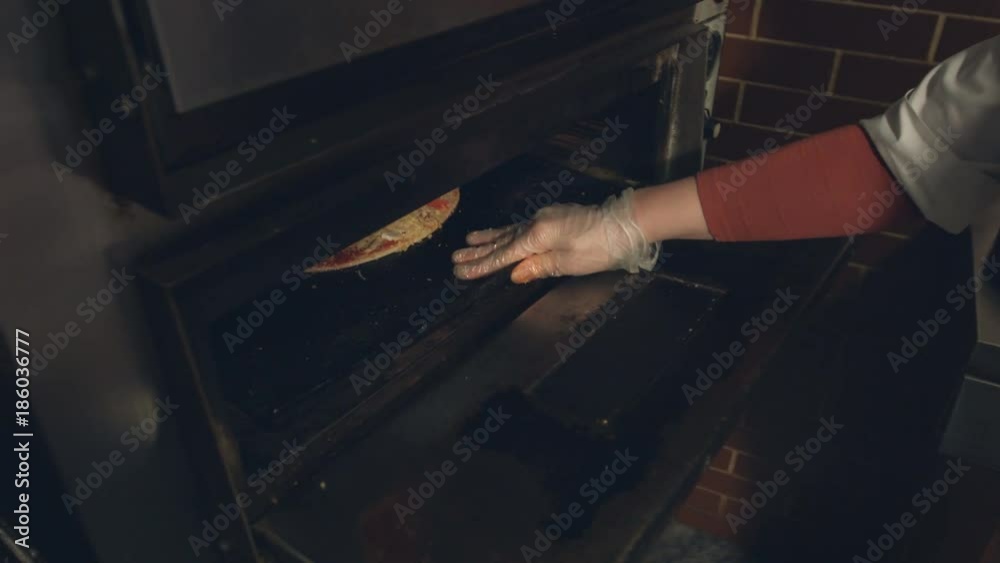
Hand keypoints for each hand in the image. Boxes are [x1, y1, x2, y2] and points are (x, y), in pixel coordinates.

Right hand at [452, 188, 659, 282]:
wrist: (625, 223)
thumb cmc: (599, 247)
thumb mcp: (568, 263)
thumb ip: (538, 266)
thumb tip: (514, 273)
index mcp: (537, 236)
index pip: (504, 255)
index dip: (481, 265)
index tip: (460, 271)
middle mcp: (536, 223)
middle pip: (502, 241)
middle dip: (478, 251)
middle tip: (455, 258)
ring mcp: (544, 218)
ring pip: (510, 231)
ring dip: (489, 239)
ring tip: (468, 241)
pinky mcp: (553, 217)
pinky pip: (522, 227)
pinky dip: (507, 233)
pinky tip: (501, 234)